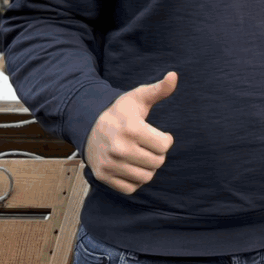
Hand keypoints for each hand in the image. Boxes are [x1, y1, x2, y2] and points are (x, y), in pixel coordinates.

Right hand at [84, 72, 176, 194]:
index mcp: (131, 128)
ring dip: (148, 167)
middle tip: (151, 146)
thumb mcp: (139, 97)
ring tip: (142, 155)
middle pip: (157, 162)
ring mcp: (109, 164)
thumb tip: (174, 75)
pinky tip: (132, 166)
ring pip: (146, 177)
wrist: (89, 124)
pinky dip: (135, 180)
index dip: (166, 140)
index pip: (164, 145)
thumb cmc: (120, 111)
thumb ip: (159, 89)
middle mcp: (119, 148)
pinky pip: (131, 188)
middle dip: (158, 154)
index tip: (161, 135)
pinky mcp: (103, 176)